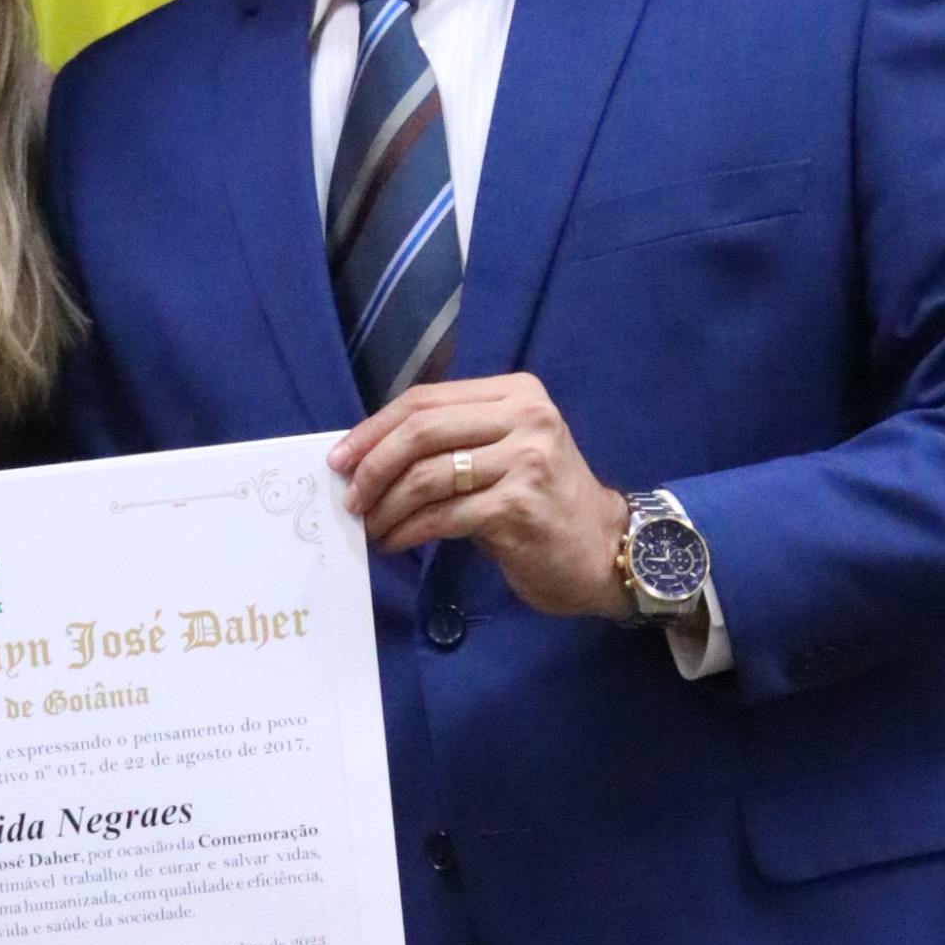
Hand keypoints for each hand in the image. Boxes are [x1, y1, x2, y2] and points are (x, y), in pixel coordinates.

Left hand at [331, 374, 627, 618]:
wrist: (603, 551)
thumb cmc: (544, 506)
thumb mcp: (506, 454)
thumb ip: (453, 441)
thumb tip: (371, 455)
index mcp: (516, 393)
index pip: (425, 400)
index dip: (374, 428)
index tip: (341, 457)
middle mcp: (525, 418)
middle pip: (420, 430)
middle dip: (372, 466)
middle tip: (349, 497)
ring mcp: (524, 461)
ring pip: (426, 476)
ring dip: (386, 506)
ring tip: (371, 527)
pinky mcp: (518, 507)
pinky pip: (442, 516)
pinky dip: (408, 532)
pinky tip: (394, 543)